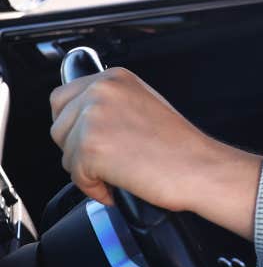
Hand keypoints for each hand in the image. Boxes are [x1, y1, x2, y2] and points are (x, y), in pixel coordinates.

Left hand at [49, 67, 261, 237]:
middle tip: (108, 160)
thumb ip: (110, 103)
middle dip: (77, 148)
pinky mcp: (90, 148)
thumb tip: (81, 117)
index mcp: (115, 78)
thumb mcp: (143, 104)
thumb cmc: (181, 145)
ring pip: (65, 153)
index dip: (73, 124)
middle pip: (58, 126)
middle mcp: (101, 92)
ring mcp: (93, 118)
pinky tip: (120, 184)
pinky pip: (75, 176)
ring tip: (120, 172)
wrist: (200, 167)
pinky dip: (95, 188)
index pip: (63, 97)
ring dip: (87, 170)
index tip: (88, 139)